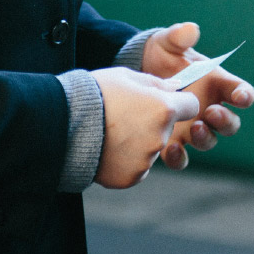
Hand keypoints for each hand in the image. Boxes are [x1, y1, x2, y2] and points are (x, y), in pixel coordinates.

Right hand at [90, 67, 199, 187]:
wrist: (62, 124)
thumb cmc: (94, 94)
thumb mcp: (126, 76)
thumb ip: (154, 83)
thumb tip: (174, 88)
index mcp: (164, 108)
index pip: (192, 106)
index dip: (180, 102)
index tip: (165, 101)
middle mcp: (160, 137)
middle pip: (168, 129)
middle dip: (154, 122)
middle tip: (125, 116)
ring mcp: (146, 160)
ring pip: (151, 149)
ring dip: (139, 142)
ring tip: (110, 131)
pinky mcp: (131, 177)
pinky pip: (137, 168)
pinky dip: (126, 160)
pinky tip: (107, 148)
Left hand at [141, 22, 253, 169]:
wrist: (134, 73)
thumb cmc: (160, 55)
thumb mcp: (167, 43)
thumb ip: (178, 37)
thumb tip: (190, 30)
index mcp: (217, 85)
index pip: (240, 93)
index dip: (244, 95)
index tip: (241, 96)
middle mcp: (210, 110)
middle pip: (230, 123)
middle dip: (225, 120)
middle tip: (212, 112)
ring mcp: (192, 128)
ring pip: (210, 141)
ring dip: (207, 138)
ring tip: (195, 129)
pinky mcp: (173, 142)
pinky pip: (182, 158)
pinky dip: (180, 158)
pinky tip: (171, 150)